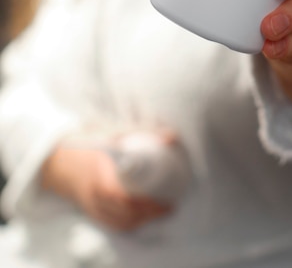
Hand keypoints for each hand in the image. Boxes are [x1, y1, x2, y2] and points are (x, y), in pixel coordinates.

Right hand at [41, 146, 170, 230]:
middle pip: (125, 215)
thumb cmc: (85, 142)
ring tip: (157, 212)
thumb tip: (172, 137)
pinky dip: (126, 223)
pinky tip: (138, 216)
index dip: (148, 206)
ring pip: (118, 222)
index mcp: (101, 178)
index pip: (126, 199)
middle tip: (167, 207)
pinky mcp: (87, 208)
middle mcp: (95, 196)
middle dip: (149, 215)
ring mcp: (90, 204)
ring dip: (140, 221)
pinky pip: (109, 223)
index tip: (166, 202)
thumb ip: (141, 132)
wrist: (54, 154)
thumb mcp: (112, 133)